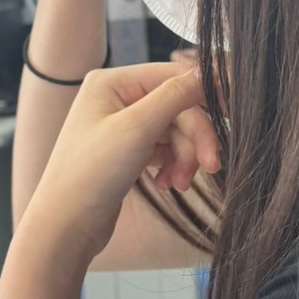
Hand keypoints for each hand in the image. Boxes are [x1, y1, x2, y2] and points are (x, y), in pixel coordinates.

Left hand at [16, 61, 219, 268]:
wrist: (65, 228)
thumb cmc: (89, 175)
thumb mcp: (136, 130)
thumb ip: (175, 96)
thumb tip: (209, 71)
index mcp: (112, 82)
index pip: (172, 77)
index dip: (205, 94)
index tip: (233, 114)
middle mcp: (116, 98)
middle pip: (178, 107)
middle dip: (195, 139)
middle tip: (211, 166)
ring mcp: (123, 125)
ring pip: (176, 131)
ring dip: (185, 158)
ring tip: (179, 183)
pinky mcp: (129, 150)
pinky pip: (166, 149)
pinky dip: (173, 166)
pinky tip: (167, 184)